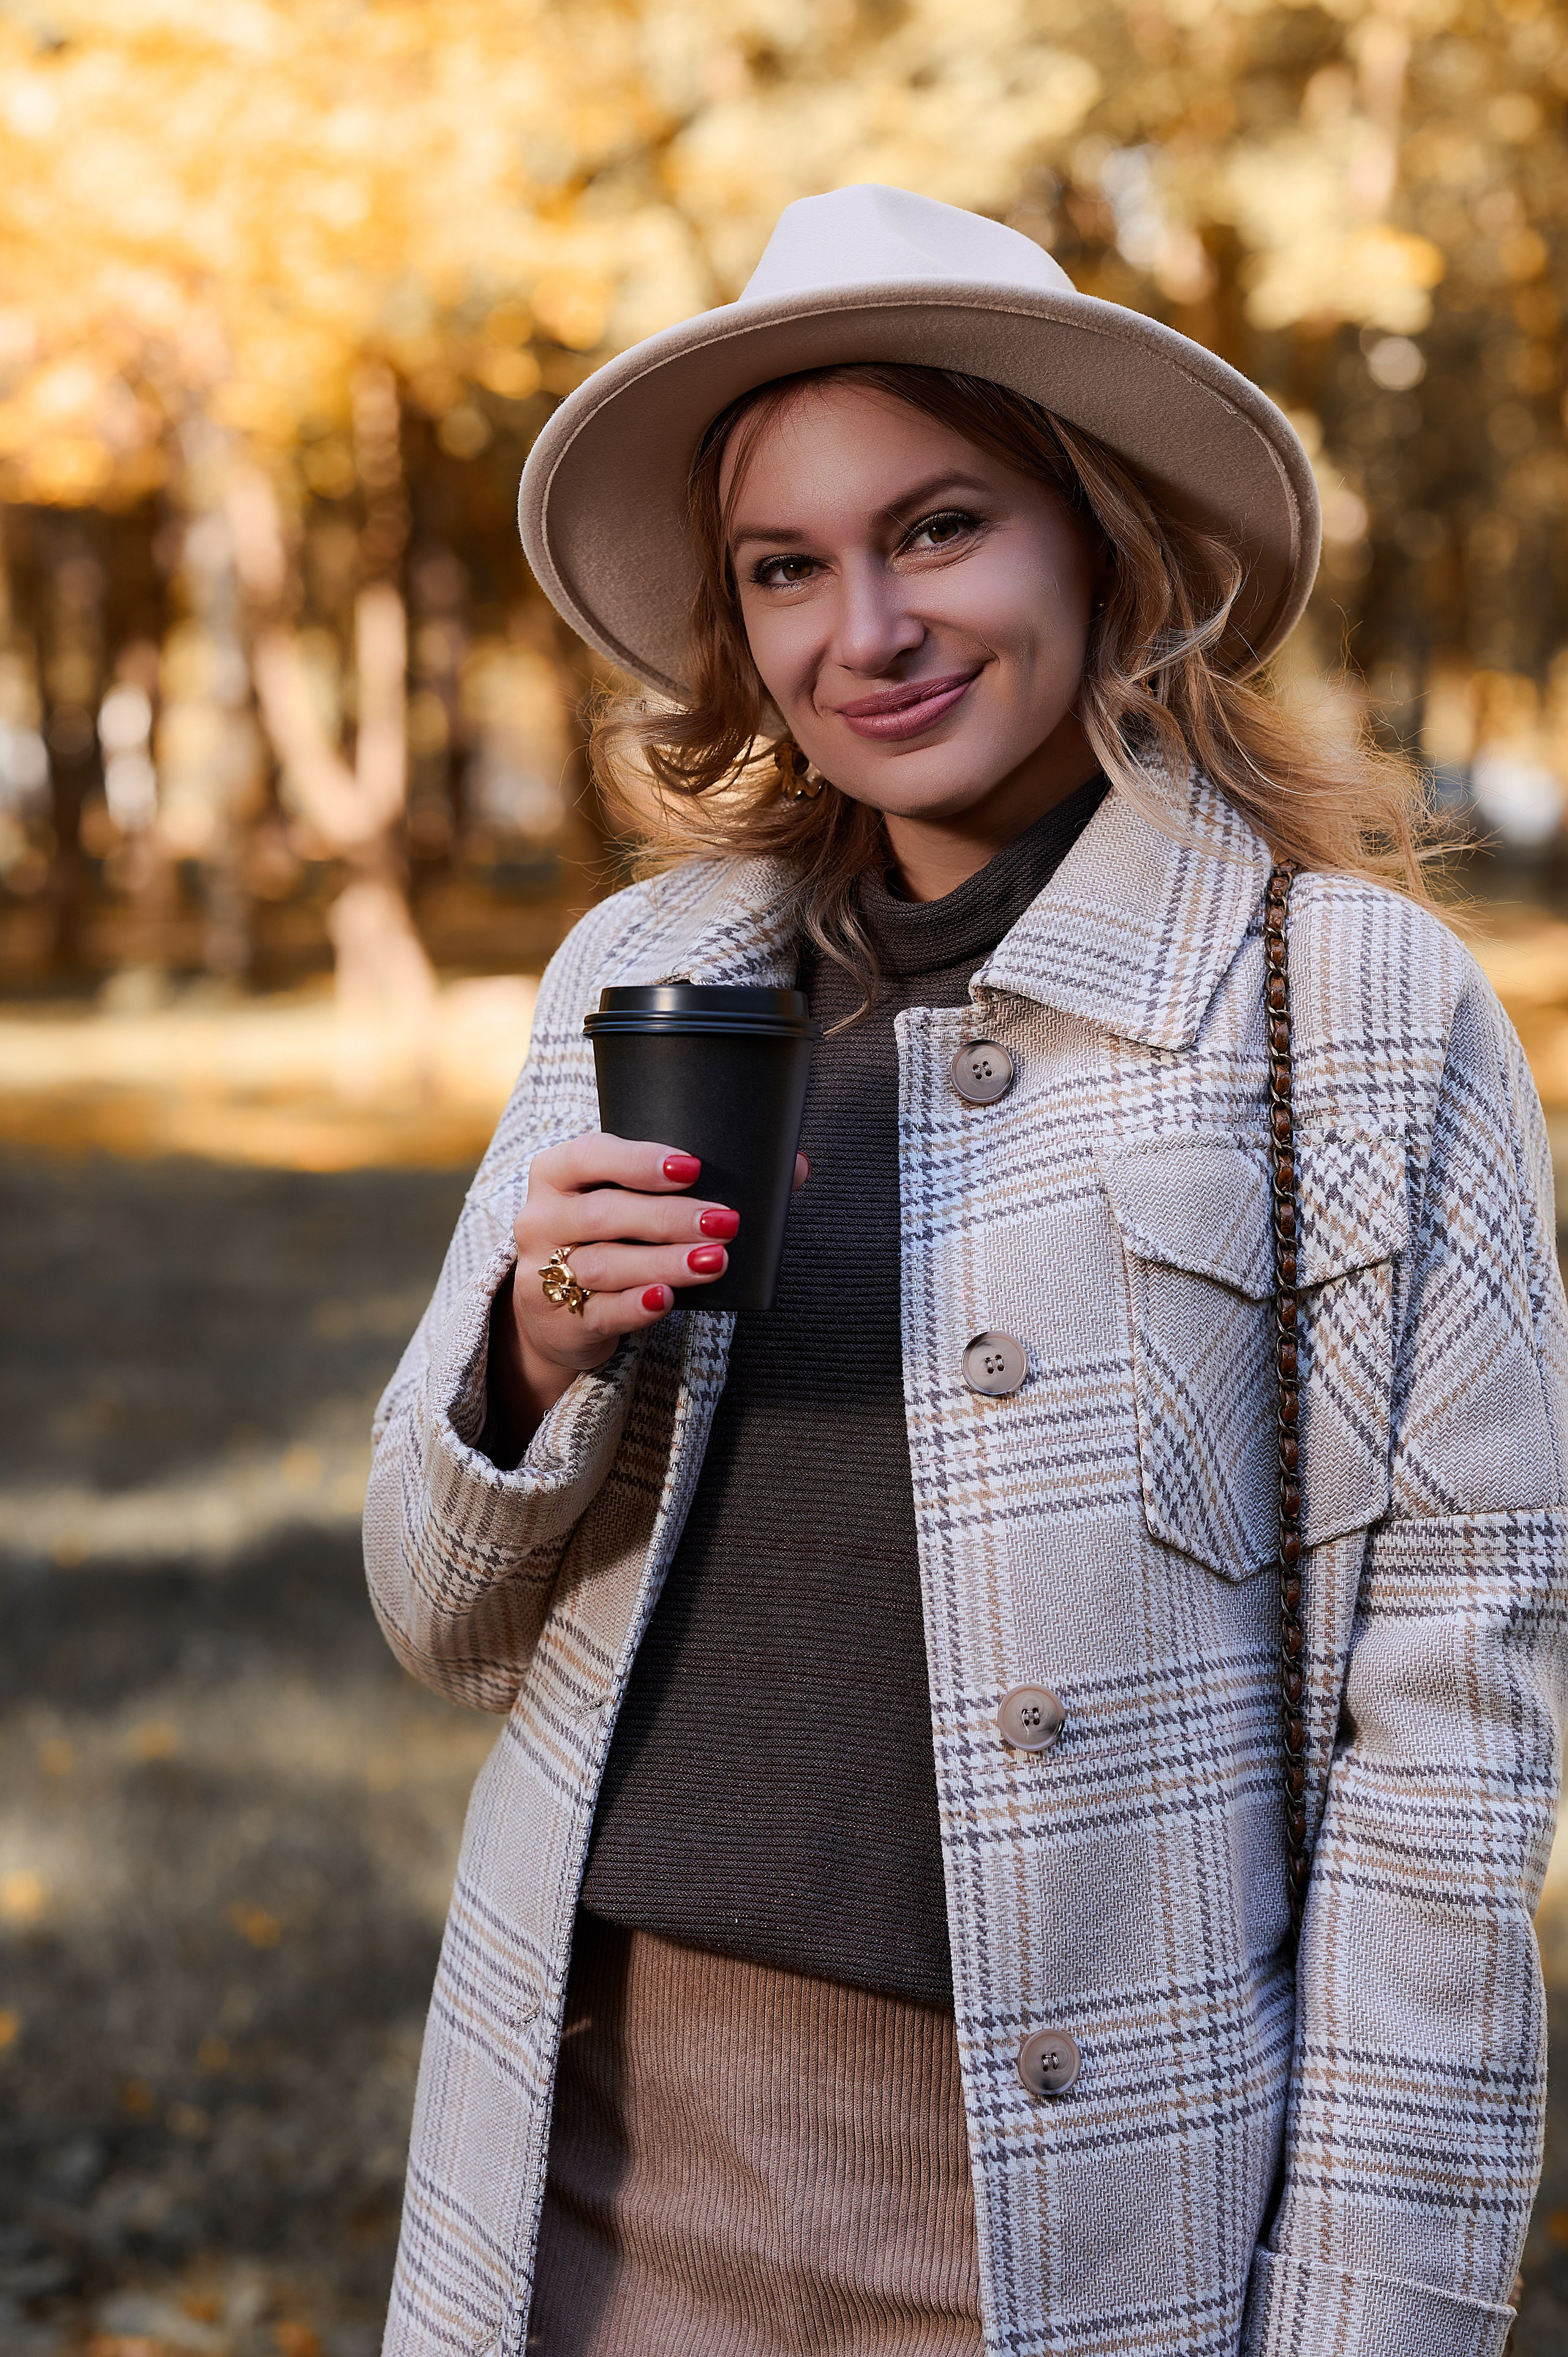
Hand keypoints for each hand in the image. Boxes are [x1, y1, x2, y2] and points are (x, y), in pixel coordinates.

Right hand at [489, 1132, 808, 1448]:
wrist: (557, 1312)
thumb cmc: (613, 1238)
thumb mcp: (634, 1202)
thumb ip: (701, 1181)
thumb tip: (794, 1165)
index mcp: (557, 1173)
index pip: (590, 1155)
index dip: (638, 1160)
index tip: (691, 1167)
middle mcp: (541, 1218)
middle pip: (605, 1214)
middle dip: (669, 1217)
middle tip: (724, 1221)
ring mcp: (544, 1272)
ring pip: (605, 1265)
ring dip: (664, 1262)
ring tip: (715, 1261)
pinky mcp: (559, 1320)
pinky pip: (601, 1311)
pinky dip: (637, 1305)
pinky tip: (668, 1299)